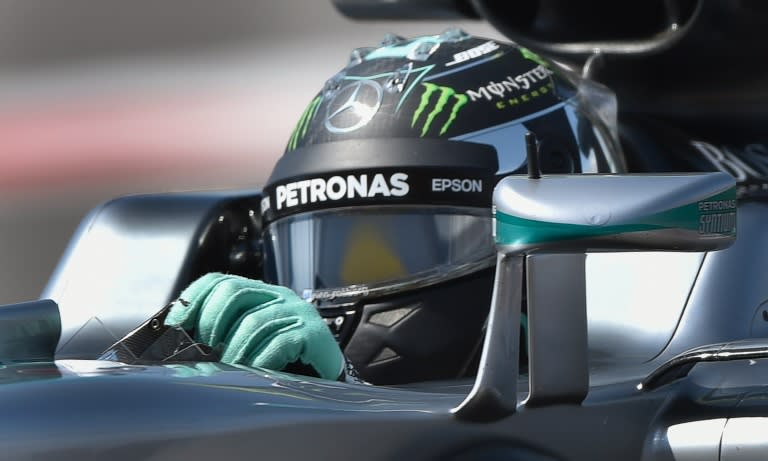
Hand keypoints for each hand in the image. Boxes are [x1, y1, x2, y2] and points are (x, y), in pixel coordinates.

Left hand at [164, 273, 343, 379]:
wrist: (326, 381)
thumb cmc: (282, 365)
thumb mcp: (248, 343)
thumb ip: (221, 335)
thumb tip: (178, 340)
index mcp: (259, 293)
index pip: (219, 280)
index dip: (193, 300)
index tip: (176, 326)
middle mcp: (278, 295)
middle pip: (233, 292)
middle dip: (209, 324)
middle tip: (202, 353)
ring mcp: (298, 311)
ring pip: (253, 322)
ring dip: (233, 351)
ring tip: (227, 371)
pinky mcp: (314, 333)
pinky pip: (279, 342)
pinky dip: (260, 360)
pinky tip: (254, 373)